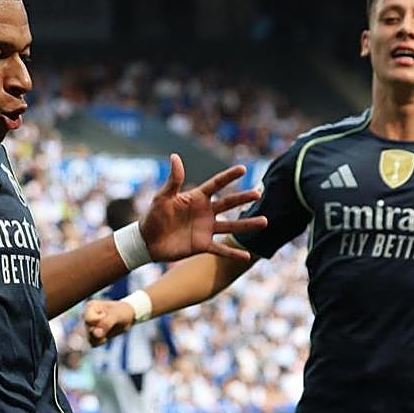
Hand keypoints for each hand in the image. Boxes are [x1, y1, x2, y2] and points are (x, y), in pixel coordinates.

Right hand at [83, 299, 135, 345]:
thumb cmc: (122, 311)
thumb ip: (106, 323)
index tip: (107, 317)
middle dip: (100, 332)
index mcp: (91, 307)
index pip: (89, 320)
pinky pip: (92, 343)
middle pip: (88, 330)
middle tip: (110, 326)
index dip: (99, 323)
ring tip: (109, 331)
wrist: (128, 316)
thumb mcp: (117, 314)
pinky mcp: (92, 334)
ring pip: (89, 338)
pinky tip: (106, 337)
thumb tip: (96, 334)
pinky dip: (100, 342)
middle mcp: (87, 316)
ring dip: (100, 338)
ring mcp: (88, 326)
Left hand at [139, 155, 266, 262]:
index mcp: (197, 197)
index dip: (228, 177)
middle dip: (243, 198)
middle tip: (258, 193)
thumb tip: (175, 156)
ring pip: (231, 225)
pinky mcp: (203, 245)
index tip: (243, 168)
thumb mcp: (163, 196)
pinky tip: (247, 255)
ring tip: (265, 221)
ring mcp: (206, 229)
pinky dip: (233, 252)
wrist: (148, 241)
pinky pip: (221, 249)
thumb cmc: (154, 216)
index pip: (216, 184)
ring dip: (247, 224)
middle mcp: (206, 212)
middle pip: (229, 203)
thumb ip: (173, 180)